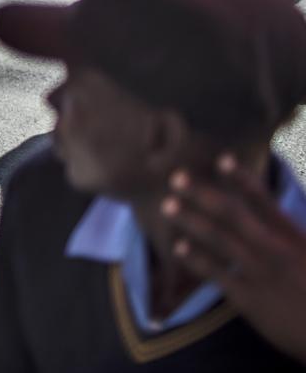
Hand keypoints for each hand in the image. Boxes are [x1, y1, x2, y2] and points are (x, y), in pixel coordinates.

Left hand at [162, 154, 305, 363]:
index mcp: (296, 239)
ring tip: (168, 205)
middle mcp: (276, 252)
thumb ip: (296, 232)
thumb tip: (286, 209)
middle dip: (203, 195)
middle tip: (176, 177)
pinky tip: (178, 247)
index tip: (222, 160)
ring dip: (192, 221)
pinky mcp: (250, 300)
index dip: (243, 180)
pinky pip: (218, 275)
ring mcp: (261, 276)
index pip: (266, 203)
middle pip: (234, 216)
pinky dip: (197, 260)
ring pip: (221, 242)